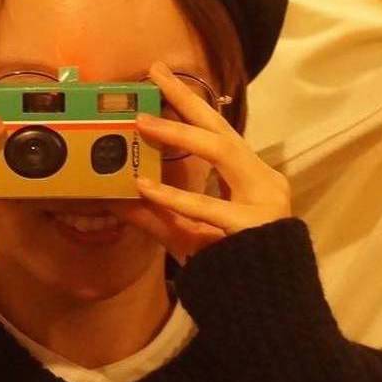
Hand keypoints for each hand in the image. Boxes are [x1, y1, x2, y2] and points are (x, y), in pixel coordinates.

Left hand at [123, 61, 291, 260]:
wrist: (265, 308)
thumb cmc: (228, 270)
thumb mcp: (186, 235)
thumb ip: (155, 215)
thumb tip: (115, 197)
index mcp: (251, 178)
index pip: (219, 132)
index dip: (191, 103)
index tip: (161, 76)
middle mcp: (262, 181)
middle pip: (222, 130)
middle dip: (188, 99)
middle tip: (155, 73)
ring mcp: (262, 202)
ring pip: (223, 154)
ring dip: (181, 136)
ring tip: (144, 123)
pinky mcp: (253, 227)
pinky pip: (209, 208)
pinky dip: (176, 197)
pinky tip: (146, 186)